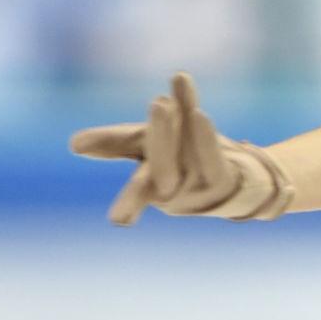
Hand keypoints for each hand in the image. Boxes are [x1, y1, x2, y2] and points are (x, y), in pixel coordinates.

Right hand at [69, 71, 291, 225]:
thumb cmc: (190, 157)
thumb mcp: (149, 143)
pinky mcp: (224, 183)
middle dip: (158, 135)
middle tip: (156, 103)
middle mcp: (174, 194)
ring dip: (179, 127)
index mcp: (151, 186)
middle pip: (159, 167)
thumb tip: (73, 146)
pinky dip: (204, 137)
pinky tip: (198, 112)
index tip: (116, 218)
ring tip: (165, 101)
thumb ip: (116, 141)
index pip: (133, 186)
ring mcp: (202, 193)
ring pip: (187, 157)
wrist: (247, 174)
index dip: (123, 194)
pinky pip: (212, 161)